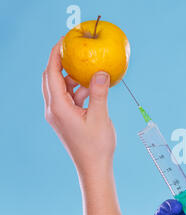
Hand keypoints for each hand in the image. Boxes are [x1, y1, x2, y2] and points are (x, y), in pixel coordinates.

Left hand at [42, 36, 115, 175]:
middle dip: (60, 62)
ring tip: (89, 72)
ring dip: (72, 78)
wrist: (93, 168)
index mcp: (59, 108)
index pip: (52, 74)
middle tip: (74, 51)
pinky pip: (67, 98)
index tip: (64, 41)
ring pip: (60, 89)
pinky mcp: (65, 120)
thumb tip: (101, 71)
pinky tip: (92, 90)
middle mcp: (54, 110)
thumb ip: (99, 92)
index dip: (56, 55)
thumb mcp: (100, 117)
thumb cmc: (97, 146)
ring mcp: (58, 116)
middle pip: (51, 78)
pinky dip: (77, 90)